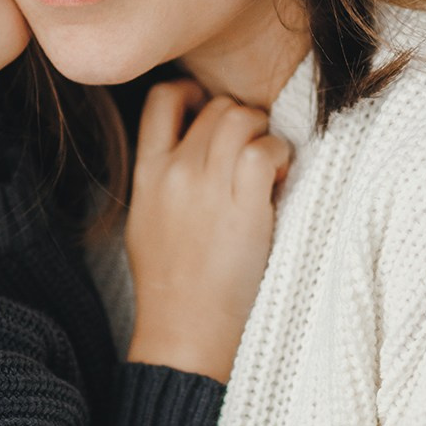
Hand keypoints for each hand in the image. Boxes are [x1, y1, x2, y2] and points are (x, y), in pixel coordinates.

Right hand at [126, 80, 290, 380]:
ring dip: (264, 136)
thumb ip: (162, 178)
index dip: (193, 92)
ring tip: (268, 170)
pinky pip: (265, 150)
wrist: (183, 333)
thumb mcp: (146, 221)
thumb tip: (190, 146)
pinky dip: (280, 157)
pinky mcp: (243, 208)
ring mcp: (207, 189)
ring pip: (242, 118)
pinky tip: (277, 183)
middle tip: (252, 156)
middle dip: (242, 122)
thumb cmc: (170, 285)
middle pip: (216, 106)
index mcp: (146, 175)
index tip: (211, 114)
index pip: (162, 98)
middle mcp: (174, 173)